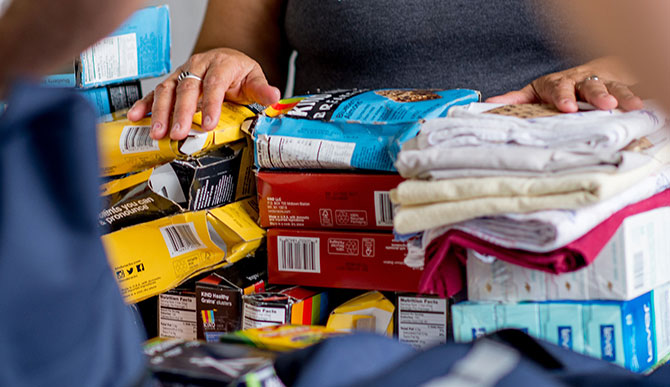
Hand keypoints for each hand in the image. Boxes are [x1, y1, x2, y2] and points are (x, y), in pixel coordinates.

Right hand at [127, 48, 280, 139]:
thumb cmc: (239, 73)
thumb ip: (262, 91)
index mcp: (221, 64)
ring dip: (160, 111)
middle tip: (178, 134)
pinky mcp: (172, 81)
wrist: (226, 60)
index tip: (209, 124)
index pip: (214, 84)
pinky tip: (136, 117)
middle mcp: (199, 66)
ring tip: (157, 132)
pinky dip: (144, 104)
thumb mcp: (254, 79)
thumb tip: (274, 96)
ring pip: (168, 89)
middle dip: (182, 113)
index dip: (211, 104)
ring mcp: (183, 73)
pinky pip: (156, 92)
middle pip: (188, 88)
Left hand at [487, 57, 643, 112]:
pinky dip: (636, 98)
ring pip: (612, 87)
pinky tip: (642, 106)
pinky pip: (629, 91)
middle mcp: (581, 81)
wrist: (585, 74)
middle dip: (595, 95)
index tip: (566, 106)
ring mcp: (601, 84)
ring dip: (621, 96)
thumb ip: (515, 101)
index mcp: (557, 84)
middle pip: (589, 85)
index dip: (563, 97)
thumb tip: (490, 105)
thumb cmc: (557, 88)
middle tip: (603, 105)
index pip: (559, 88)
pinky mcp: (618, 89)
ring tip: (629, 106)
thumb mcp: (534, 93)